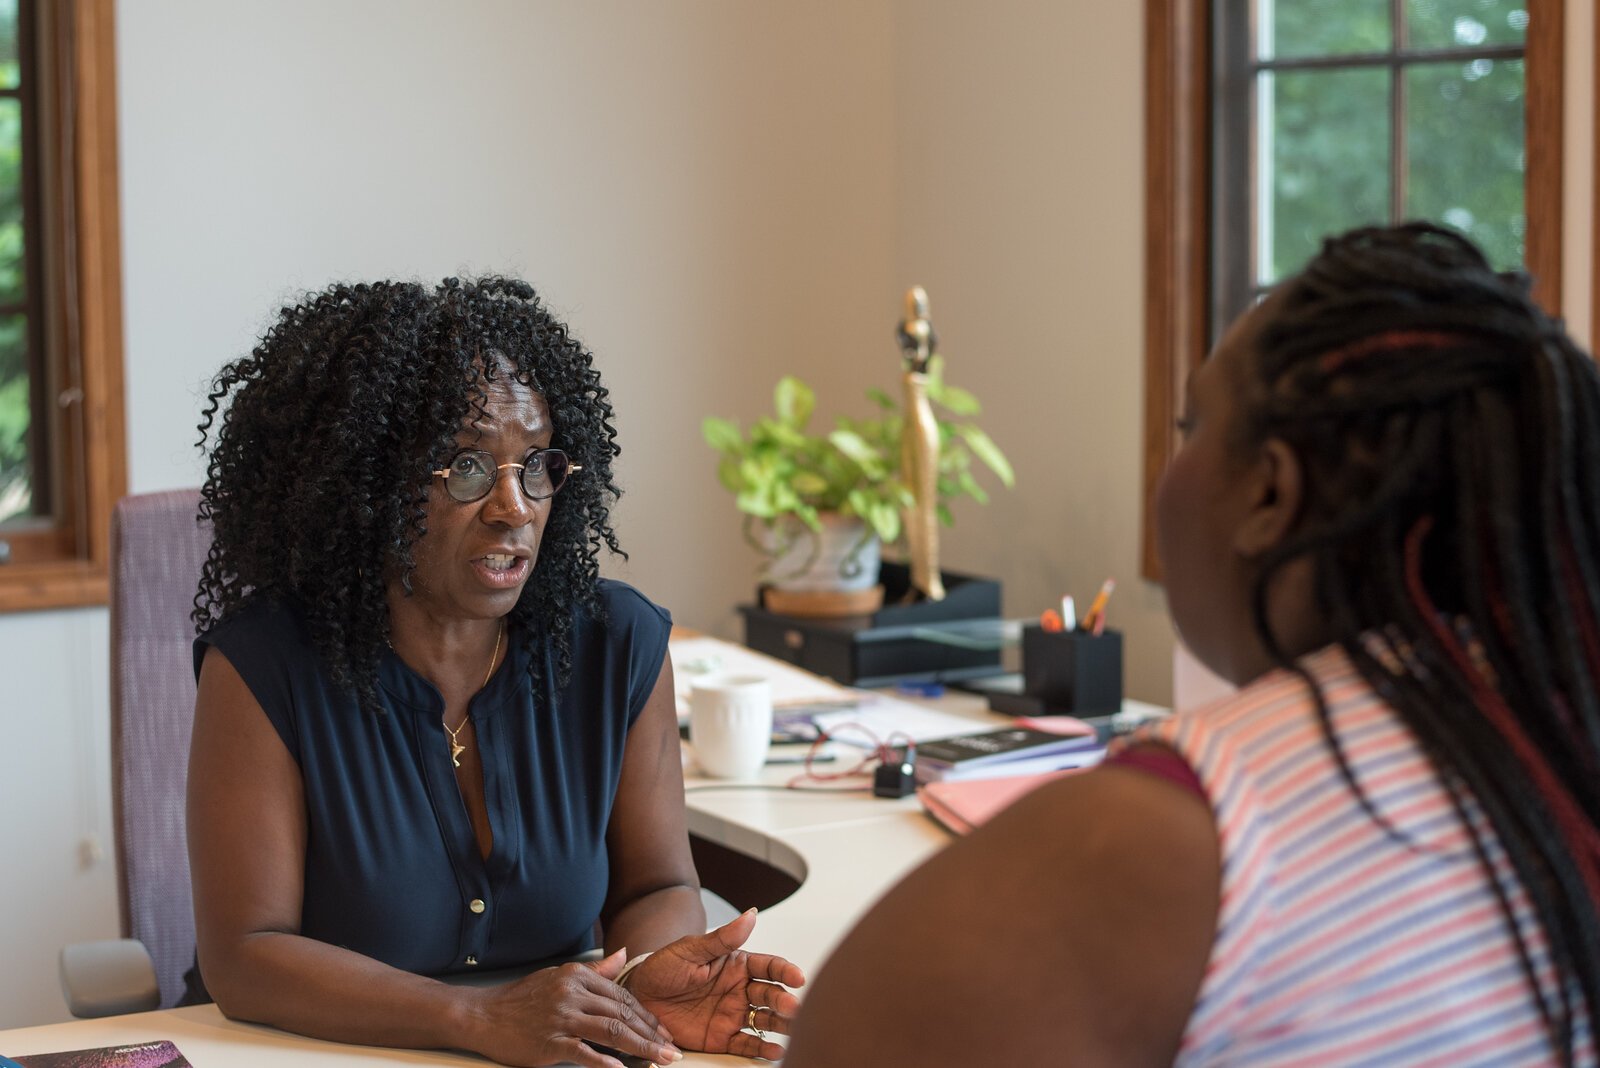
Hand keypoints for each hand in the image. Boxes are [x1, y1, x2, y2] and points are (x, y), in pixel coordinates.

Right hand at [466, 949, 682, 1067]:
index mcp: (577, 976)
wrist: (483, 1015)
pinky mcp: (550, 1042)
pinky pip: (584, 1052)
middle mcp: (572, 993)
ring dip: (640, 1048)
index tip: (663, 1030)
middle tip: (671, 1049)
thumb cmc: (522, 999)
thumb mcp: (559, 977)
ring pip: (611, 1031)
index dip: (647, 1015)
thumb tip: (624, 955)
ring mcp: (561, 1018)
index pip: (622, 996)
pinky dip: (605, 1062)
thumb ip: (595, 970)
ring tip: (660, 1060)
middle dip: (651, 1033)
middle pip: (622, 1014)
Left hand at [624, 908, 806, 1060]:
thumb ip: (722, 938)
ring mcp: (732, 1014)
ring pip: (765, 1020)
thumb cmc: (662, 968)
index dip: (785, 971)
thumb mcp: (690, 950)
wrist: (637, 998)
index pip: (768, 966)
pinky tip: (775, 1050)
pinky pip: (746, 1044)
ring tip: (792, 1029)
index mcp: (736, 965)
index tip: (797, 978)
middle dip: (784, 1000)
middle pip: (770, 994)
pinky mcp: (722, 1038)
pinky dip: (762, 1048)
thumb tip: (751, 915)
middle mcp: (740, 990)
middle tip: (792, 1007)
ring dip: (781, 1024)